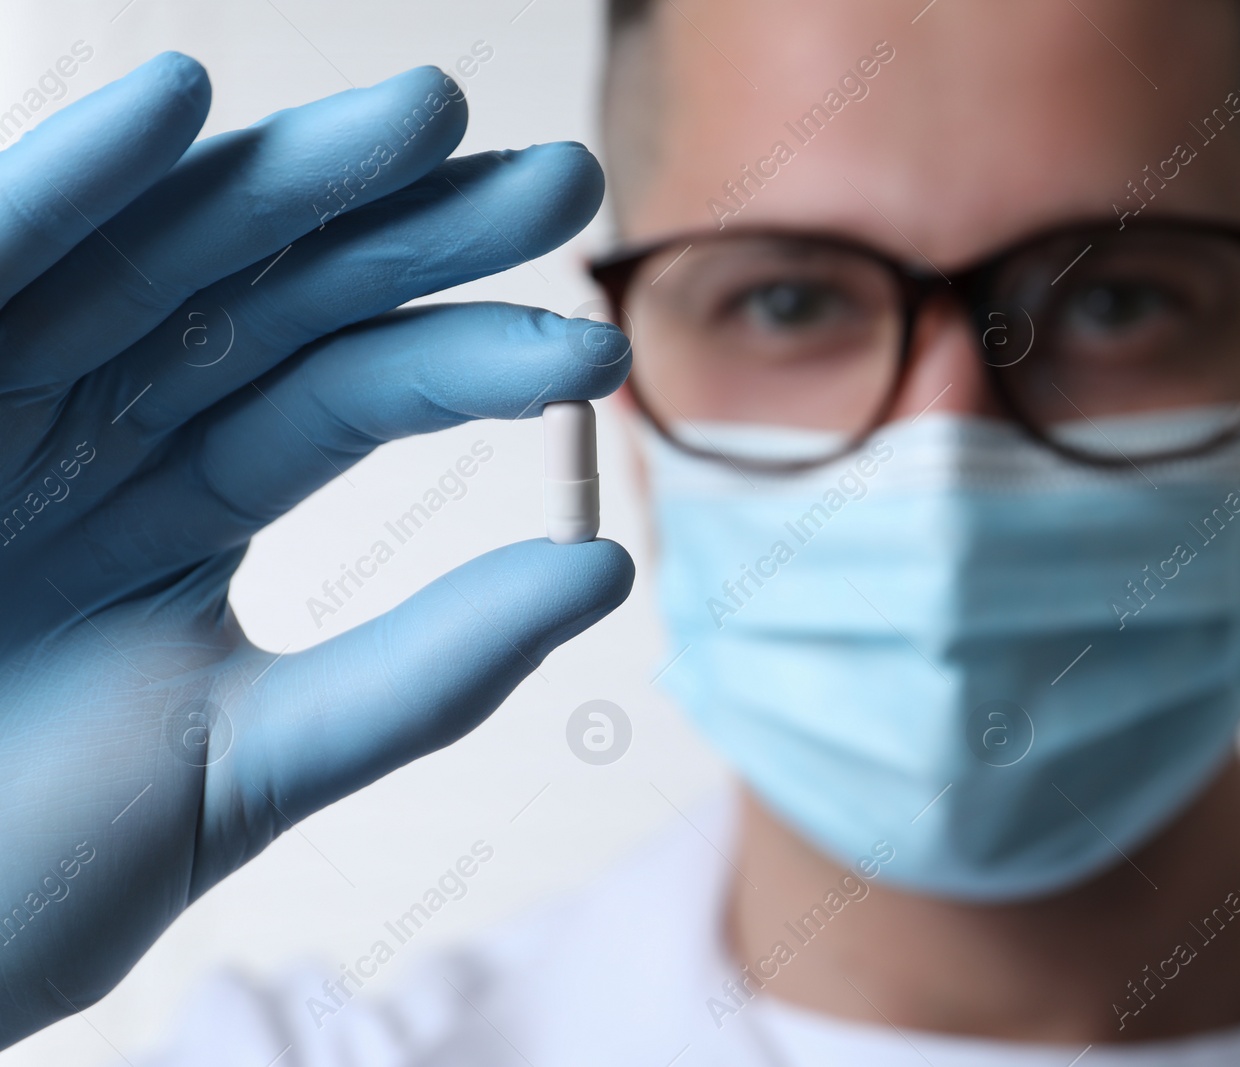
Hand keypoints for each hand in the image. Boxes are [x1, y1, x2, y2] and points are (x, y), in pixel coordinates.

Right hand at [0, 52, 632, 1046]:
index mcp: (185, 507)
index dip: (474, 361)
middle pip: (286, 296)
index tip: (599, 353)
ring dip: (286, 177)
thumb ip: (417, 672)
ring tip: (424, 116)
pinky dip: (66, 180)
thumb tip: (604, 574)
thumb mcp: (243, 761)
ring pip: (159, 252)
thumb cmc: (6, 872)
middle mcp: (103, 427)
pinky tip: (174, 102)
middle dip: (419, 230)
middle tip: (566, 180)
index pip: (355, 396)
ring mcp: (0, 392)